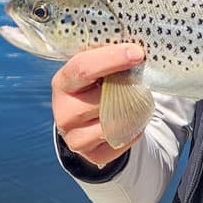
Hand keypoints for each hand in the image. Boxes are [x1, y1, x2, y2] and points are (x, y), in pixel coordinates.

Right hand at [51, 44, 144, 167]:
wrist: (89, 119)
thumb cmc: (97, 84)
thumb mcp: (97, 68)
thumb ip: (110, 58)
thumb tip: (137, 48)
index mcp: (63, 82)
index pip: (83, 68)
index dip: (112, 59)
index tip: (138, 53)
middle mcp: (63, 111)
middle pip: (102, 98)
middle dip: (126, 88)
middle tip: (139, 80)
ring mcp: (74, 136)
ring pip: (114, 122)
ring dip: (133, 110)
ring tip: (136, 99)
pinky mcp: (91, 154)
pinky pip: (121, 141)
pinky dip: (134, 129)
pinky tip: (133, 119)